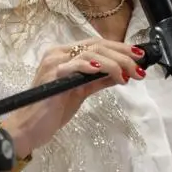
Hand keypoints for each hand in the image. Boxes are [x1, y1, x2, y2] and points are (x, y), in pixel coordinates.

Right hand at [0, 38, 146, 158]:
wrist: (30, 127)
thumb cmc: (52, 110)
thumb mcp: (81, 91)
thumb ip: (98, 80)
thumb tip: (122, 73)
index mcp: (64, 54)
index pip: (97, 44)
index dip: (120, 48)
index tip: (140, 56)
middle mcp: (58, 53)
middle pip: (97, 46)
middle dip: (123, 55)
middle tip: (140, 68)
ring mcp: (54, 62)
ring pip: (91, 53)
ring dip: (115, 63)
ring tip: (128, 76)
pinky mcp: (53, 74)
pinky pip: (77, 64)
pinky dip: (94, 67)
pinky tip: (109, 74)